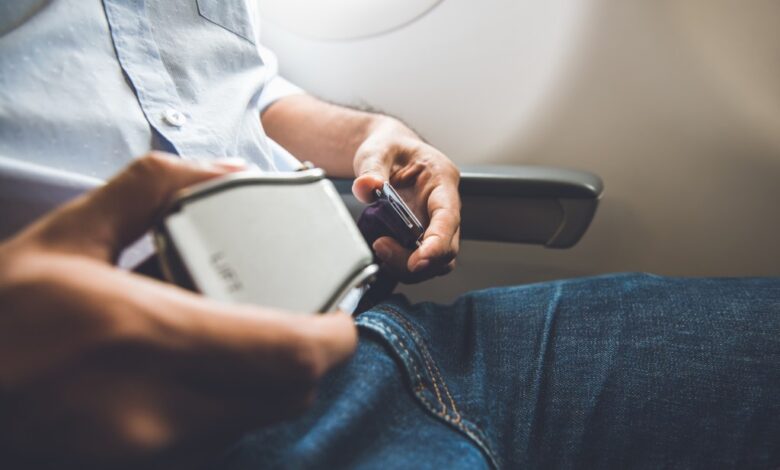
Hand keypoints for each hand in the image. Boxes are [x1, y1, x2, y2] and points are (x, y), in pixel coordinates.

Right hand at [0, 153, 356, 467]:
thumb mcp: (65, 235)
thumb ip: (153, 190)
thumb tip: (228, 172)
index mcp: (142, 333)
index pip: (290, 353)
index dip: (335, 336)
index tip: (340, 311)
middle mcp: (156, 407)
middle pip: (289, 394)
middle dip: (312, 357)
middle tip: (305, 317)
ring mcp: (150, 451)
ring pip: (259, 419)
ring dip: (274, 379)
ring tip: (251, 335)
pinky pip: (220, 439)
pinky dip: (234, 404)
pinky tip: (201, 370)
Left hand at [352, 118, 460, 282]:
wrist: (387, 151)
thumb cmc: (390, 147)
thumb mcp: (377, 150)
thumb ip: (371, 168)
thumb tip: (366, 186)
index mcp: (442, 180)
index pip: (448, 218)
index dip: (437, 243)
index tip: (418, 260)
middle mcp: (444, 206)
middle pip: (446, 248)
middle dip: (417, 260)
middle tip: (381, 247)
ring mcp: (433, 223)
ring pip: (436, 262)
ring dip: (408, 265)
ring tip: (379, 248)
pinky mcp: (421, 236)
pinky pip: (419, 260)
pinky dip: (401, 264)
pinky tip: (382, 254)